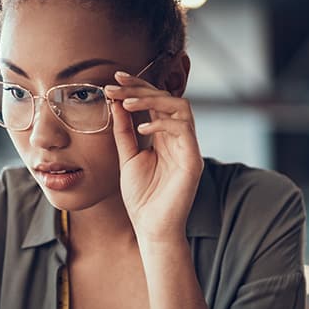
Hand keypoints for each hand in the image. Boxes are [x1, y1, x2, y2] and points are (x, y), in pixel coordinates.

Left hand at [105, 71, 202, 243]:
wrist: (152, 228)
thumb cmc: (142, 198)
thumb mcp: (128, 159)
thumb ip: (124, 132)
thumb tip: (117, 103)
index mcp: (166, 138)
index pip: (156, 103)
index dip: (137, 88)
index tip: (114, 80)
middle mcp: (180, 139)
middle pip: (168, 99)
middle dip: (141, 88)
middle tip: (116, 84)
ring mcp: (189, 148)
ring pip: (181, 107)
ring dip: (153, 100)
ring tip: (127, 103)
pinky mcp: (193, 160)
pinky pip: (184, 130)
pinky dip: (162, 123)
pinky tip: (142, 129)